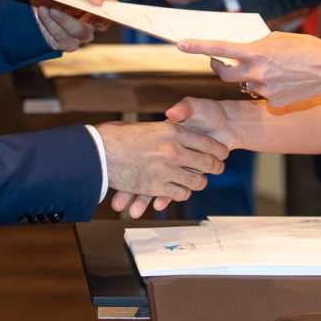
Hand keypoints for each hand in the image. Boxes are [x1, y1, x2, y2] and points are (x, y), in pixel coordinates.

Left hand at [28, 0, 111, 49]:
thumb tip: (100, 2)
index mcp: (97, 4)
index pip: (113, 9)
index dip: (112, 11)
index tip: (102, 9)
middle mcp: (92, 21)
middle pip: (96, 25)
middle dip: (74, 14)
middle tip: (57, 5)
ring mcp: (79, 34)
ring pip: (77, 32)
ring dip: (59, 18)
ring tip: (46, 6)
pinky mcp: (65, 43)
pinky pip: (63, 38)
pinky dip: (51, 25)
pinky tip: (44, 14)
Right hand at [110, 96, 242, 215]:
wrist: (98, 152)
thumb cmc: (119, 136)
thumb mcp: (149, 125)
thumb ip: (169, 126)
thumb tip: (181, 126)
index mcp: (173, 131)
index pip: (208, 143)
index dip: (219, 150)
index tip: (222, 154)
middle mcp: (174, 150)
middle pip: (208, 163)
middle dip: (216, 167)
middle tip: (217, 168)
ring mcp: (166, 171)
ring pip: (197, 182)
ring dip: (199, 182)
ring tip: (198, 180)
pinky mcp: (157, 187)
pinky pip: (180, 194)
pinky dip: (182, 193)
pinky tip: (179, 189)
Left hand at [178, 32, 320, 106]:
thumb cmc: (309, 49)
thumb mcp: (280, 39)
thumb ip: (258, 43)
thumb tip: (243, 48)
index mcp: (257, 51)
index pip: (220, 49)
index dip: (198, 46)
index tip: (181, 44)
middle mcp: (257, 72)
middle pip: (223, 74)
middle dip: (217, 67)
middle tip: (218, 61)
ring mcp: (264, 89)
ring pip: (244, 84)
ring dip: (247, 76)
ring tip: (269, 67)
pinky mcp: (272, 101)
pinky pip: (260, 93)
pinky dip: (264, 86)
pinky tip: (283, 80)